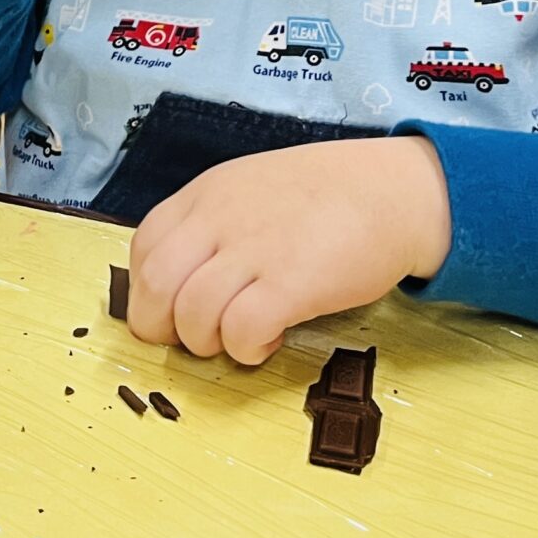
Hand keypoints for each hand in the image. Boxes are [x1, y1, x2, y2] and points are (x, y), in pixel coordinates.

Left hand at [123, 137, 452, 363]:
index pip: (144, 248)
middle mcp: (221, 219)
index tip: (172, 310)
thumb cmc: (325, 196)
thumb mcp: (249, 189)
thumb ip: (211, 225)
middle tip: (194, 339)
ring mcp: (255, 250)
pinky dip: (245, 349)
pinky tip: (269, 341)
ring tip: (238, 338)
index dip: (148, 290)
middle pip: (155, 285)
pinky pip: (241, 330)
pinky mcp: (293, 282)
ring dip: (206, 342)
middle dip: (161, 327)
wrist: (393, 190)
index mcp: (206, 195)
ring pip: (192, 314)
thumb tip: (180, 280)